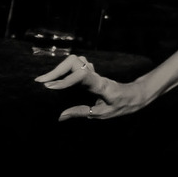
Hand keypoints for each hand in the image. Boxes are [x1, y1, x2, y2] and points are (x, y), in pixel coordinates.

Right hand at [35, 54, 152, 121]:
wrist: (136, 94)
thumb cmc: (123, 104)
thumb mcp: (104, 113)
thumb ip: (82, 112)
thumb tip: (60, 116)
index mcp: (100, 85)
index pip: (82, 76)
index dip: (65, 80)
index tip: (49, 87)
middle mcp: (96, 75)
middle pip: (75, 62)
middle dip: (56, 70)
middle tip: (41, 81)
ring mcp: (94, 72)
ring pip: (75, 61)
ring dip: (59, 68)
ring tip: (46, 80)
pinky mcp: (92, 73)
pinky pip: (77, 65)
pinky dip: (64, 70)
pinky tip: (57, 78)